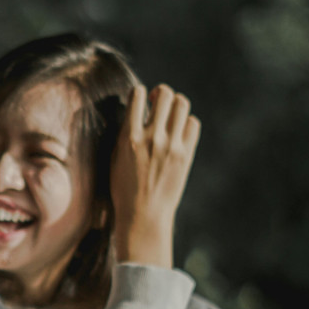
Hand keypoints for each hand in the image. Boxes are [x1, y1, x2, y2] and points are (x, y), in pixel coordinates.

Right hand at [109, 83, 200, 266]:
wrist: (144, 215)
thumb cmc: (124, 190)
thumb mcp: (115, 160)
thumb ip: (125, 134)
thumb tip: (135, 114)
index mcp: (129, 137)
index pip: (137, 96)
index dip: (139, 92)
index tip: (140, 98)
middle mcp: (152, 138)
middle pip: (165, 94)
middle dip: (161, 93)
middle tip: (158, 102)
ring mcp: (171, 146)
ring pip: (182, 104)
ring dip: (175, 104)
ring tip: (170, 114)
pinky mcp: (185, 155)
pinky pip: (193, 124)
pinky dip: (187, 123)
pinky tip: (179, 131)